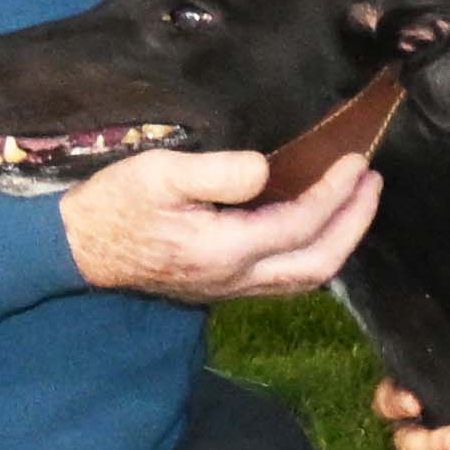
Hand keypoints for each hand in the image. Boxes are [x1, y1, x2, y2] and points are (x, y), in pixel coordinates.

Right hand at [59, 141, 378, 303]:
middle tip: (372, 182)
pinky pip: (286, 279)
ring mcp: (231, 288)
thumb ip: (215, 172)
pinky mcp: (223, 286)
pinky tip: (319, 225)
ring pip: (306, 277)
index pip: (301, 225)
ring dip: (340, 240)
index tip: (356, 161)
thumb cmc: (115, 204)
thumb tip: (264, 170)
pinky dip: (315, 252)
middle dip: (354, 223)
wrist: (77, 249)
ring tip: (356, 200)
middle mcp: (236, 278)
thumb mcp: (159, 173)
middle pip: (319, 263)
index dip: (336, 194)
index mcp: (224, 250)